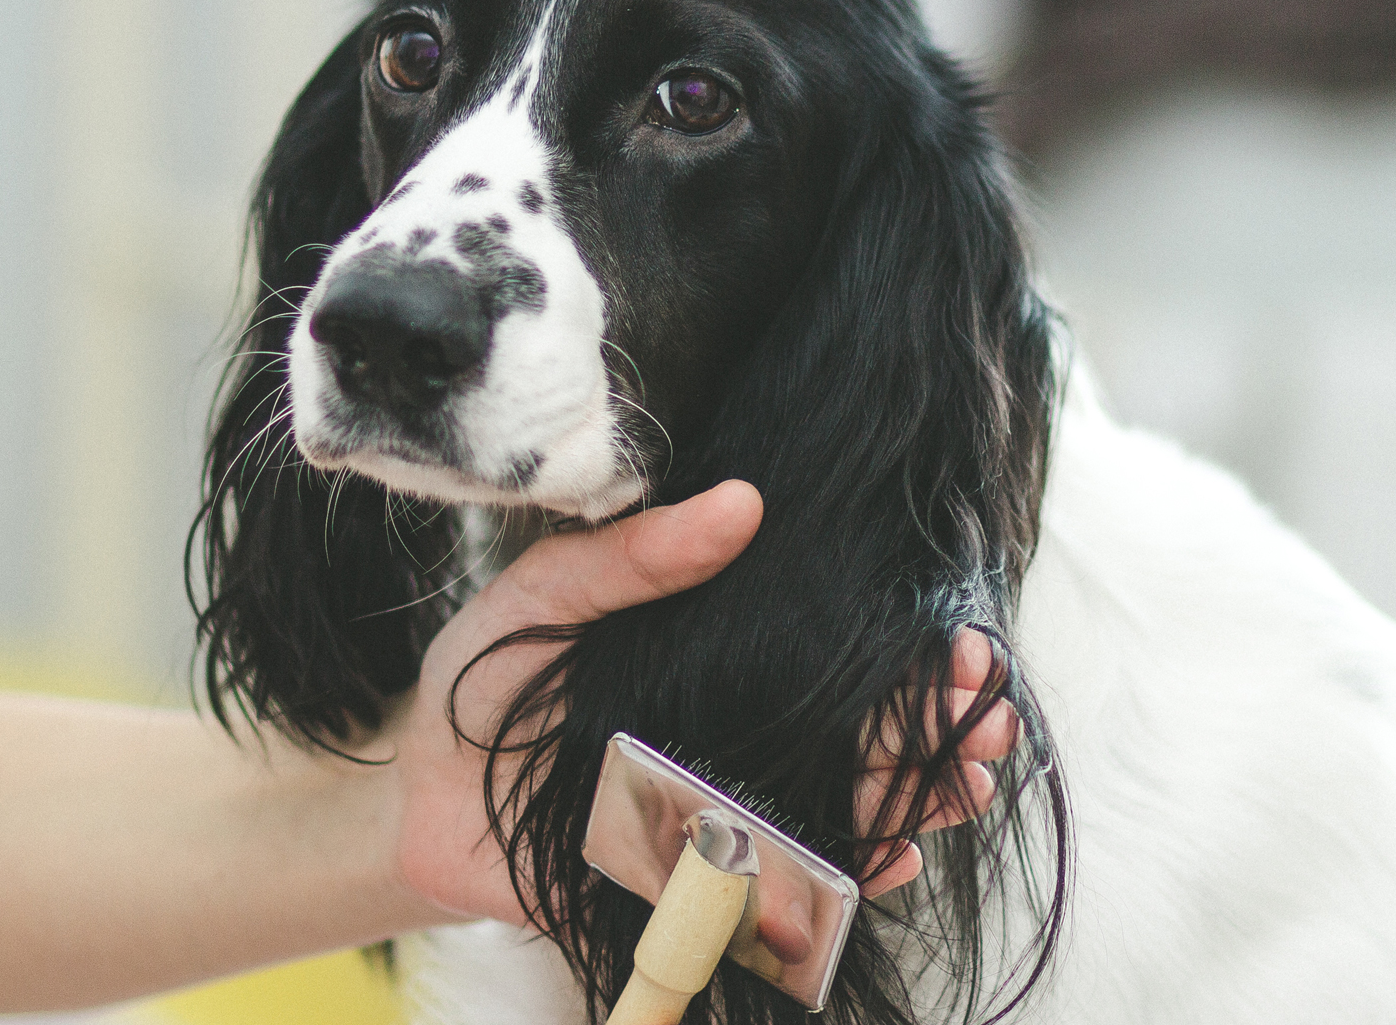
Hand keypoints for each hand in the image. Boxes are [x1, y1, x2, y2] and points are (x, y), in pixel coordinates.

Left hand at [389, 480, 1018, 926]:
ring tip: (963, 785)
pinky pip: (784, 892)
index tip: (962, 644)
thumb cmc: (482, 675)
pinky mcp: (695, 883)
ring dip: (917, 803)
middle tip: (986, 720)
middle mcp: (745, 735)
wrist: (409, 792)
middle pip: (871, 736)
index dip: (915, 654)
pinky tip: (881, 862)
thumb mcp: (549, 591)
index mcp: (729, 662)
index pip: (843, 655)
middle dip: (945, 732)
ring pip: (849, 812)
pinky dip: (840, 883)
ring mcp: (729, 812)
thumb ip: (637, 556)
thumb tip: (744, 503)